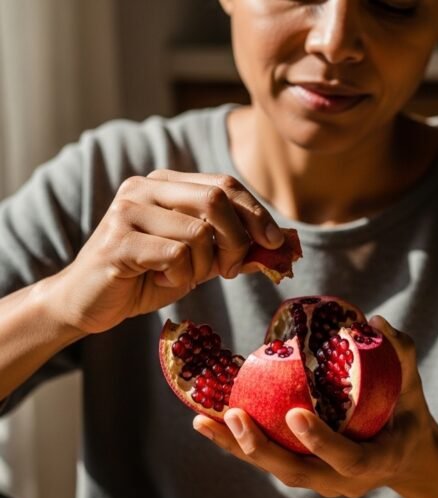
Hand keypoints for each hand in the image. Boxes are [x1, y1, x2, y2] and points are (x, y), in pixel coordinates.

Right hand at [49, 170, 283, 333]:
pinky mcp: (119, 241)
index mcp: (166, 184)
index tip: (276, 242)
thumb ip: (230, 248)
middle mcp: (145, 188)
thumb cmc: (146, 278)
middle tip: (231, 269)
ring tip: (183, 277)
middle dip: (237, 240)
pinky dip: (180, 276)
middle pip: (216, 199)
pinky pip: (176, 255)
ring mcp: (128, 211)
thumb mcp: (198, 260)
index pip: (225, 184)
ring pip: (199, 232)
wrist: (89, 303)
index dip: (257, 213)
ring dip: (204, 266)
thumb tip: (278, 247)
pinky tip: (160, 281)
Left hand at [193, 316, 437, 497]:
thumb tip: (375, 320)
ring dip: (239, 448)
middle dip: (262, 449)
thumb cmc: (409, 416)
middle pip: (298, 472)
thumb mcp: (414, 388)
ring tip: (206, 422)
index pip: (348, 459)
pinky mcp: (304, 474)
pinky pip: (270, 462)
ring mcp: (322, 482)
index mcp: (376, 461)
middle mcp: (343, 481)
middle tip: (235, 416)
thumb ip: (402, 354)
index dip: (321, 442)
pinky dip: (239, 445)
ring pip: (276, 470)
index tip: (295, 414)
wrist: (407, 459)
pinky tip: (210, 422)